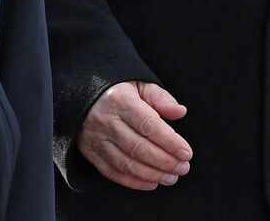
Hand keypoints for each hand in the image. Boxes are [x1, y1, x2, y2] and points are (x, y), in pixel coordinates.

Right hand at [77, 81, 192, 190]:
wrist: (82, 98)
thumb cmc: (120, 91)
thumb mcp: (140, 84)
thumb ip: (161, 98)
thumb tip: (180, 112)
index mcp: (121, 101)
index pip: (148, 125)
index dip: (169, 141)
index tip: (186, 153)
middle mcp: (107, 122)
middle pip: (138, 147)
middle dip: (164, 161)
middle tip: (183, 168)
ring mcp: (96, 140)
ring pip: (125, 163)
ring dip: (151, 174)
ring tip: (172, 178)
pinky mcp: (91, 154)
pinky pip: (112, 172)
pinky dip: (132, 181)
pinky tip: (152, 183)